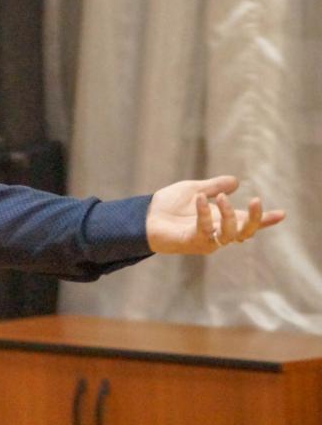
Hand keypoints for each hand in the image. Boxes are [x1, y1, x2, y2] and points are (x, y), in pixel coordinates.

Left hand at [145, 175, 284, 253]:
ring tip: (220, 197)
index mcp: (220, 220)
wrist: (143, 216)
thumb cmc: (167, 206)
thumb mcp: (194, 189)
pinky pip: (205, 230)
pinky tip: (201, 198)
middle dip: (256, 219)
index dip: (264, 219)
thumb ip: (215, 186)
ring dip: (229, 214)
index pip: (247, 222)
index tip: (282, 213)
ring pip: (231, 234)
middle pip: (246, 231)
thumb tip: (236, 181)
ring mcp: (206, 240)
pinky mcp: (193, 242)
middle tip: (257, 201)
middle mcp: (217, 232)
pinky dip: (204, 213)